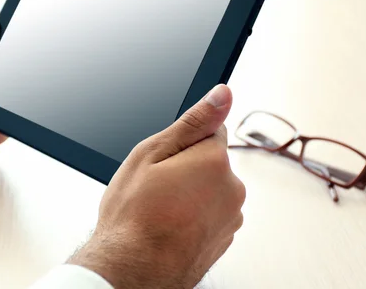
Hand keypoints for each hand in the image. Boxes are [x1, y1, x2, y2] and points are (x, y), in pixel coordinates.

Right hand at [69, 84, 244, 287]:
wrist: (133, 271)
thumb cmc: (134, 216)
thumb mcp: (152, 154)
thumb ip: (194, 121)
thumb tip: (224, 94)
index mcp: (215, 160)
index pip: (210, 130)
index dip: (182, 142)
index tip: (165, 160)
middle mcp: (232, 188)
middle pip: (211, 161)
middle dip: (188, 167)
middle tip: (157, 186)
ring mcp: (230, 216)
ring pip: (210, 188)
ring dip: (191, 193)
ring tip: (161, 209)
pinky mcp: (224, 237)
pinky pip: (210, 213)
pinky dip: (195, 215)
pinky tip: (170, 225)